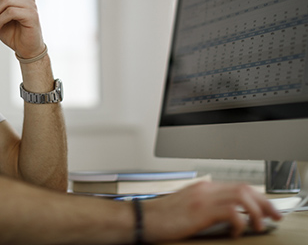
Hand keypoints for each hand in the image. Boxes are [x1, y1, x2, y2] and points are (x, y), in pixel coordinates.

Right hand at [142, 181, 282, 242]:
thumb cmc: (161, 216)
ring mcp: (202, 198)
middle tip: (274, 215)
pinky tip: (237, 231)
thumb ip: (205, 204)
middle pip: (245, 188)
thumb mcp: (187, 206)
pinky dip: (240, 222)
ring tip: (259, 225)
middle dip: (264, 202)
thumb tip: (227, 214)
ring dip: (256, 211)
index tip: (268, 209)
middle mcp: (205, 188)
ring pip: (241, 196)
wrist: (142, 218)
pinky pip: (230, 212)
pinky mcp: (199, 211)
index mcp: (203, 187)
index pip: (238, 186)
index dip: (258, 197)